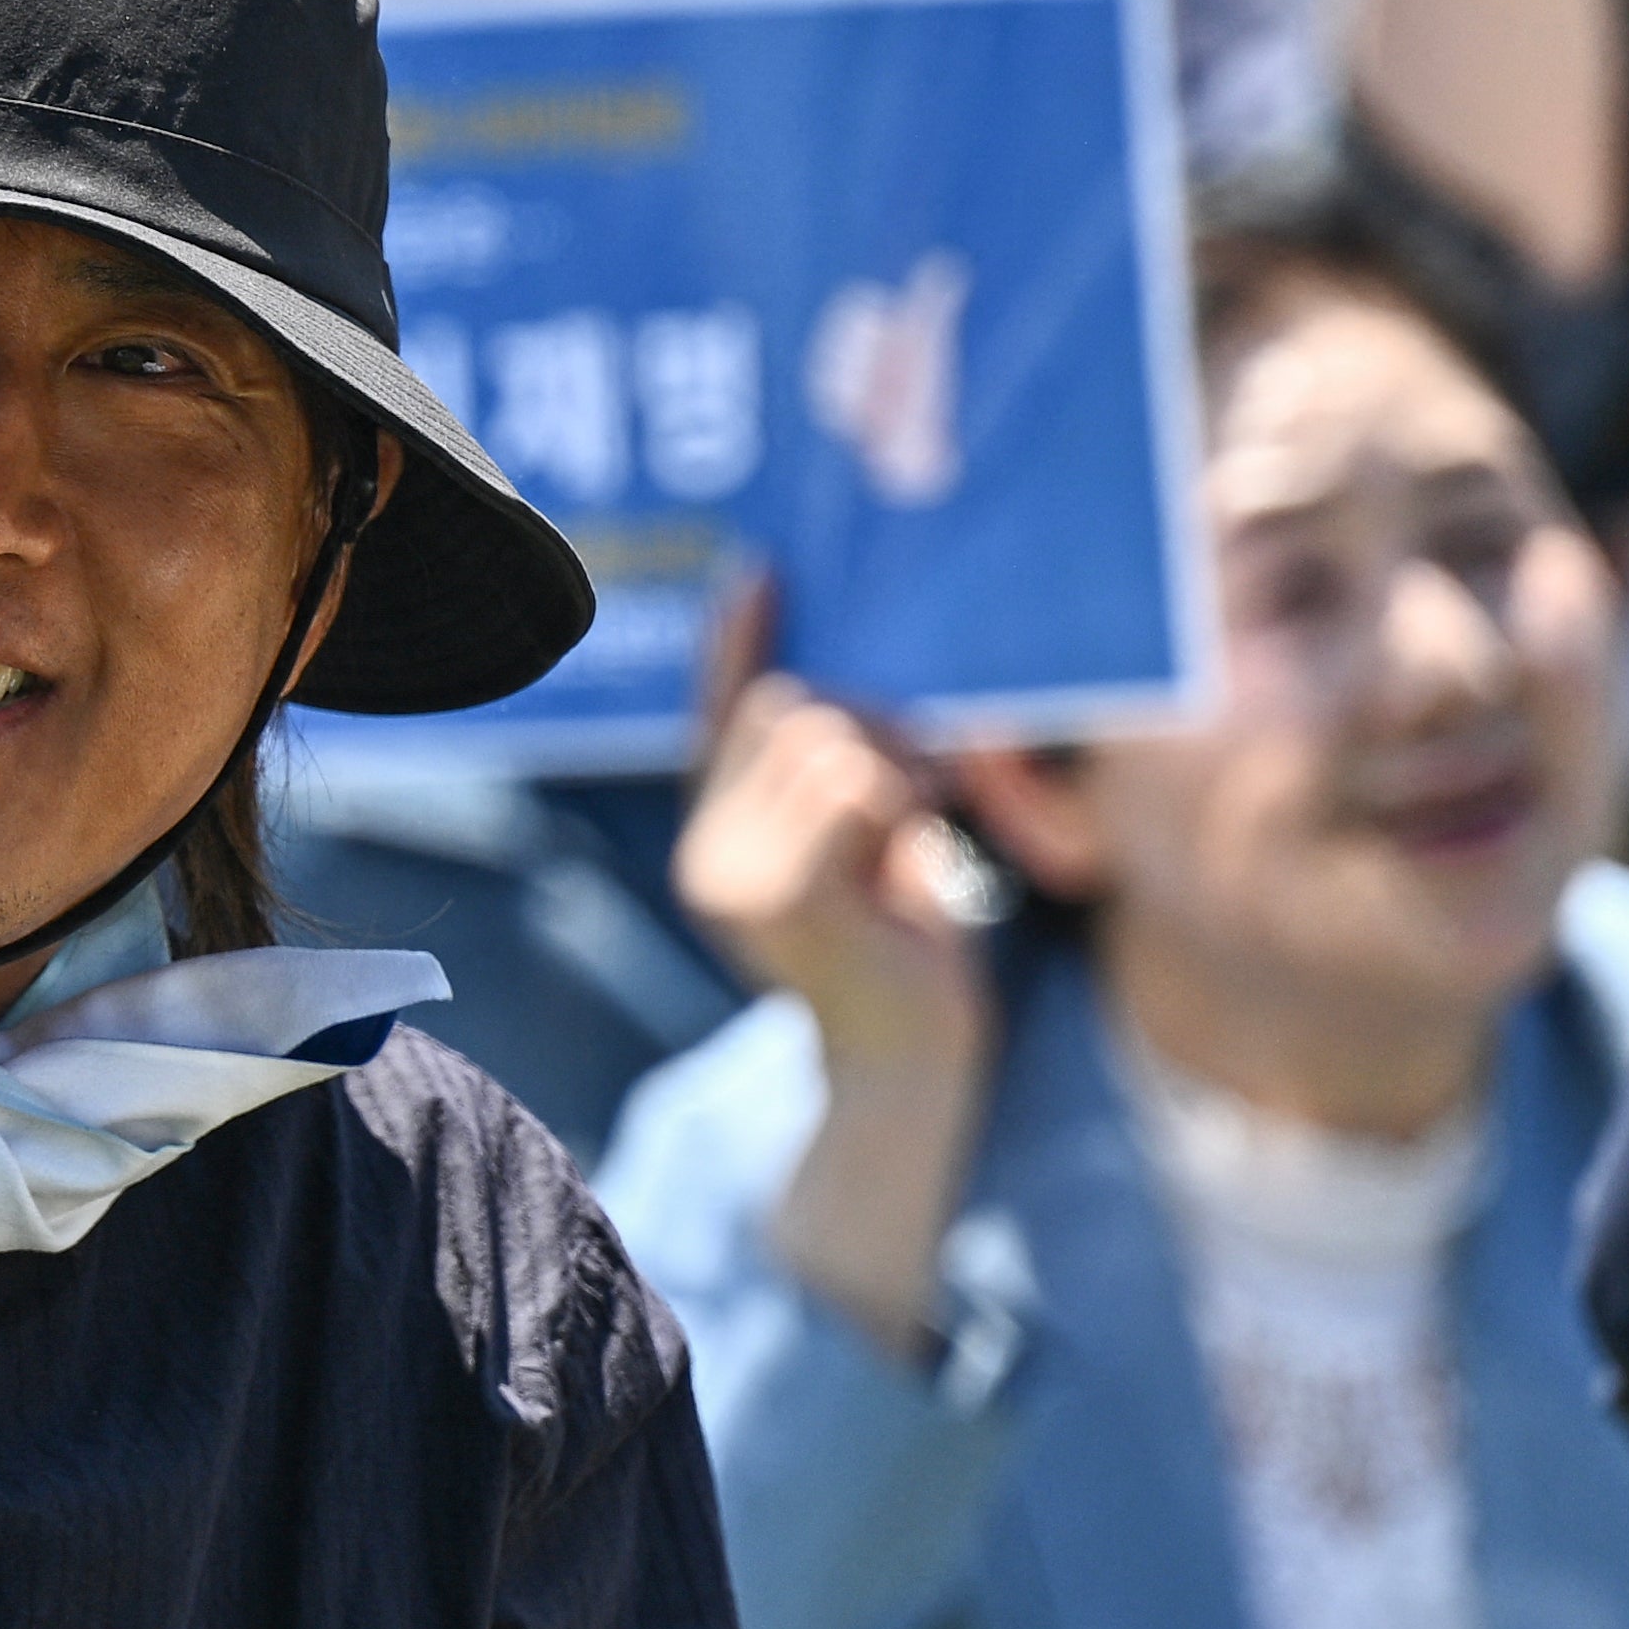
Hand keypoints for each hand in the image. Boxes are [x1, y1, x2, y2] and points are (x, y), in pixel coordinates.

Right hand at [679, 676, 989, 1079]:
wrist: (908, 1058)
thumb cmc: (898, 944)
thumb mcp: (857, 844)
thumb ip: (831, 775)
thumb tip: (843, 683)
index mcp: (711, 838)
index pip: (716, 714)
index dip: (737, 642)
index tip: (759, 571)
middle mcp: (702, 854)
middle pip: (781, 708)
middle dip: (868, 718)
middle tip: (926, 770)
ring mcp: (731, 876)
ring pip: (822, 739)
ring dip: (894, 762)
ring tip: (923, 812)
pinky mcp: (782, 894)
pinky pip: (849, 785)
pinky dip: (898, 798)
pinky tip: (917, 839)